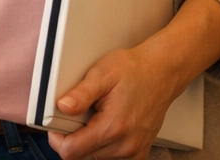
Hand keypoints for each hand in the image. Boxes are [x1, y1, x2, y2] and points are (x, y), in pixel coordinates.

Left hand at [49, 0, 219, 159]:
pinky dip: (103, 148)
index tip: (57, 125)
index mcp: (113, 127)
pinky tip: (106, 129)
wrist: (163, 71)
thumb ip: (81, 93)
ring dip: (88, 144)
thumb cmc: (134, 69)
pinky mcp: (140, 152)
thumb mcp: (102, 73)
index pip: (71, 152)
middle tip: (78, 116)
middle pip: (82, 157)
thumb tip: (62, 106)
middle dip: (73, 139)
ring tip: (94, 119)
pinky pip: (112, 159)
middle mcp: (125, 146)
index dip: (57, 139)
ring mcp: (134, 151)